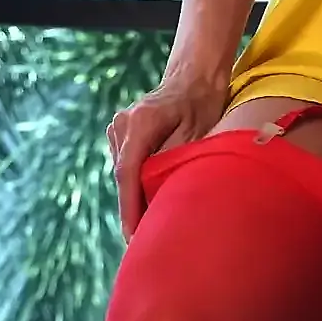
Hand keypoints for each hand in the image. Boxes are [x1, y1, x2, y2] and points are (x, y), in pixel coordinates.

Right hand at [107, 70, 226, 239]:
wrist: (194, 77)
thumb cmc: (202, 104)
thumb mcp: (197, 133)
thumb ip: (175, 161)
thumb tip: (164, 196)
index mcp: (139, 123)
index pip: (128, 174)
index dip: (130, 209)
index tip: (133, 237)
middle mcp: (122, 124)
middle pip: (124, 176)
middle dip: (133, 209)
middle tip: (145, 243)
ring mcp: (118, 127)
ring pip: (125, 173)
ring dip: (135, 195)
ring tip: (150, 227)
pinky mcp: (121, 133)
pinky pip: (127, 165)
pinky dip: (137, 182)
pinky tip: (150, 199)